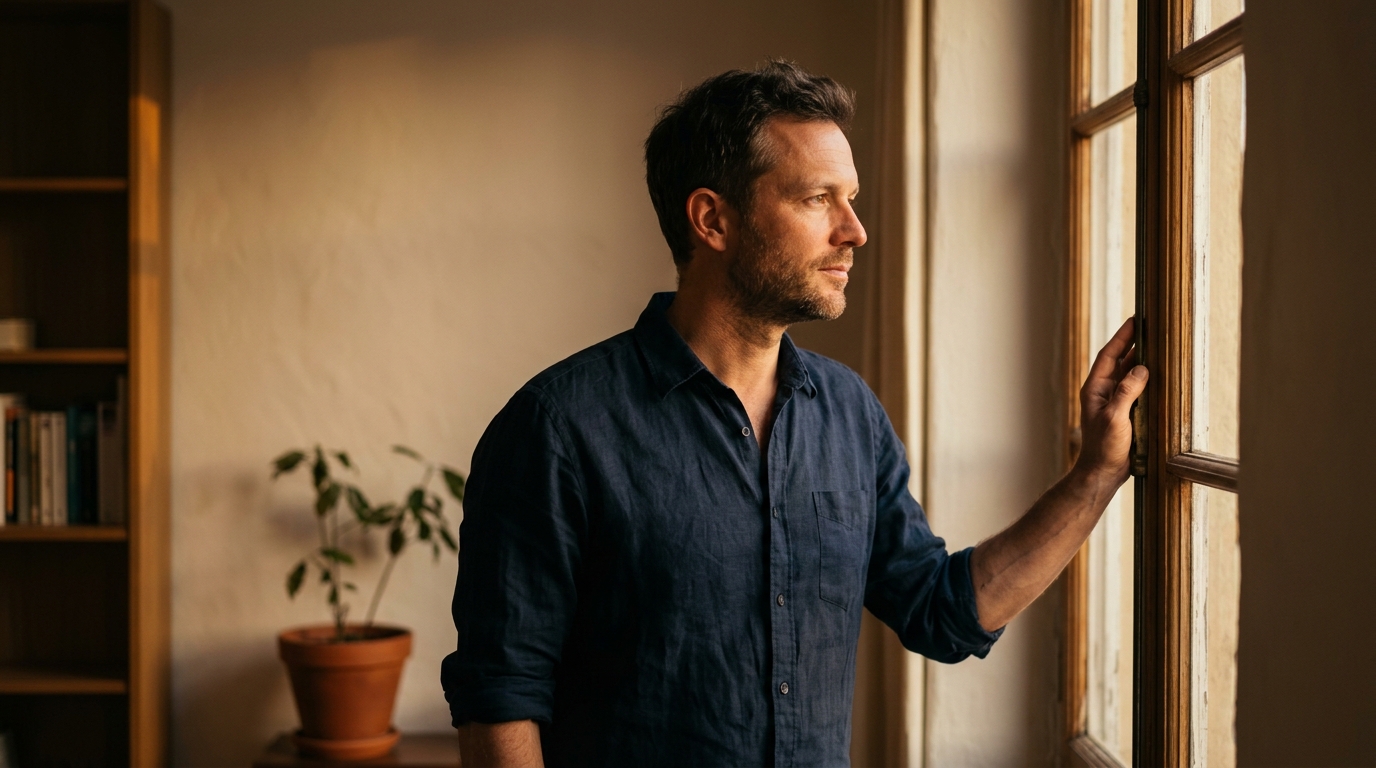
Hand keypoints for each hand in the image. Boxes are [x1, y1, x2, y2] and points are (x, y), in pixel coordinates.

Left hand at [1075, 317, 1148, 487]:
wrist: (1103, 472)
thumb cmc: (1104, 446)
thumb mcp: (1115, 417)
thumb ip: (1127, 392)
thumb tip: (1141, 368)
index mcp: (1095, 389)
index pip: (1109, 355)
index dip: (1122, 337)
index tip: (1134, 320)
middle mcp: (1103, 392)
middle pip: (1119, 361)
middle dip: (1132, 344)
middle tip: (1148, 327)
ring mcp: (1113, 401)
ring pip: (1128, 374)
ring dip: (1140, 360)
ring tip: (1156, 345)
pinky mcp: (1124, 412)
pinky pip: (1135, 389)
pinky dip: (1145, 379)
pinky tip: (1157, 374)